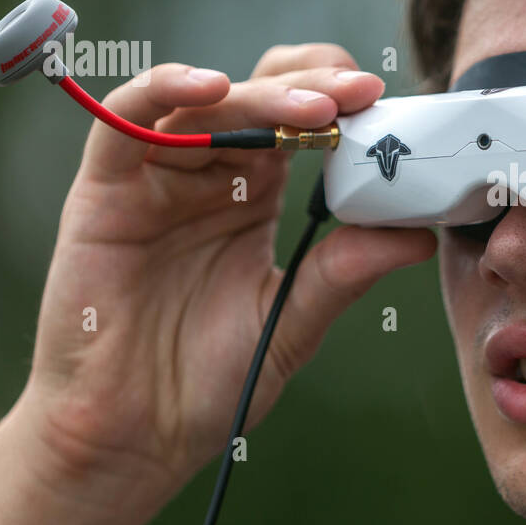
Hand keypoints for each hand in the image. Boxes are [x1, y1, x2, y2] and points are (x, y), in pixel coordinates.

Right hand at [21, 44, 436, 494]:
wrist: (134, 437)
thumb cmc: (208, 382)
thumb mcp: (293, 321)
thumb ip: (346, 272)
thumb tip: (421, 236)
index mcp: (258, 193)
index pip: (298, 120)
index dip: (338, 102)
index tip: (385, 105)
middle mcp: (208, 175)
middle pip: (260, 99)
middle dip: (314, 88)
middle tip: (361, 95)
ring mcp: (155, 178)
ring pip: (206, 104)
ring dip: (262, 94)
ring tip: (315, 108)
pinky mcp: (103, 191)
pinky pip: (125, 120)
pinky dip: (164, 90)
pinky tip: (211, 88)